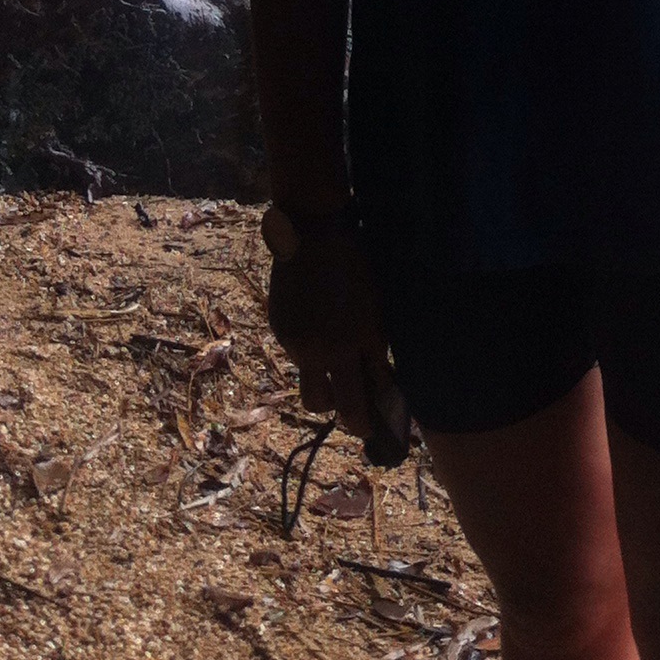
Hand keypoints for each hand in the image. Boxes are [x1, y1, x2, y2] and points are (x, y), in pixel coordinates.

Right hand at [266, 230, 395, 444]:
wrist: (311, 235)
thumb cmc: (355, 262)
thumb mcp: (375, 303)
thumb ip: (373, 343)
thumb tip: (378, 376)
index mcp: (358, 338)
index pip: (367, 391)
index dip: (373, 413)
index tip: (379, 424)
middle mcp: (326, 348)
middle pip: (331, 405)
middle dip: (346, 417)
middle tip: (357, 417)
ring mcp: (299, 343)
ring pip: (310, 385)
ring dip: (324, 387)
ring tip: (337, 368)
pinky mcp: (281, 332)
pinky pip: (296, 358)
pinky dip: (309, 354)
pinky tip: (318, 329)